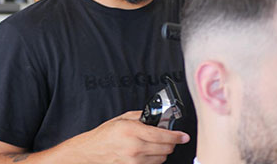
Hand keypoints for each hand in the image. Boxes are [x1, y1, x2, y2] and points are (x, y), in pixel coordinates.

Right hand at [62, 110, 189, 163]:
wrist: (93, 151)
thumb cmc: (106, 134)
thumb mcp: (123, 118)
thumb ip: (141, 117)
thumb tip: (157, 117)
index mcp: (133, 131)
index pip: (163, 136)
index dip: (177, 136)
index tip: (184, 136)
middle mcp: (135, 147)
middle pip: (166, 149)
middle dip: (170, 142)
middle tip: (169, 136)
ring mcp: (135, 161)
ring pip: (162, 158)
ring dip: (163, 150)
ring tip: (154, 143)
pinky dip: (155, 158)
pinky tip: (148, 151)